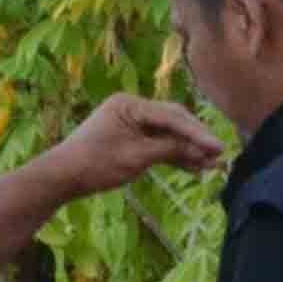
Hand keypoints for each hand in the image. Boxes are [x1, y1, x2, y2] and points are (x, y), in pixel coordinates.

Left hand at [42, 94, 225, 196]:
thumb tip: (202, 151)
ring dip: (188, 149)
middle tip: (218, 155)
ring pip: (168, 134)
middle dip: (195, 139)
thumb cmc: (96, 163)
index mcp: (129, 104)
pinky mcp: (131, 138)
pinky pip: (158, 143)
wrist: (64, 177)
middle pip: (173, 121)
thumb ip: (171, 149)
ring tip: (210, 165)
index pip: (171, 117)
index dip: (197, 133)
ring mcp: (132, 123)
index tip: (218, 147)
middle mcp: (132, 108)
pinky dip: (174, 154)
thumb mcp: (137, 157)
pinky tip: (193, 167)